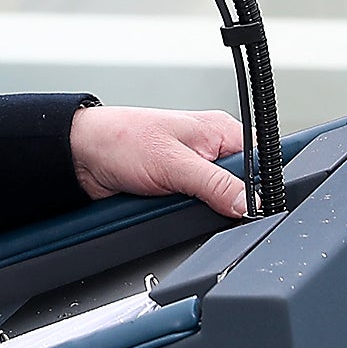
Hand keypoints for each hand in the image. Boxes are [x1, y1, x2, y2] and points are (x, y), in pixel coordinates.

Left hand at [70, 104, 248, 218]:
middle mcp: (211, 151)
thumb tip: (249, 203)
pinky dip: (186, 216)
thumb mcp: (173, 163)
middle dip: (228, 201)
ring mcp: (195, 174)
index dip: (264, 184)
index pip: (262, 160)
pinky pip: (197, 212)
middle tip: (203, 201)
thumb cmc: (120, 140)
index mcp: (220, 132)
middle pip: (243, 187)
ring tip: (178, 201)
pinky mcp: (180, 192)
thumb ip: (215, 184)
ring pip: (220, 205)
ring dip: (203, 211)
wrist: (82, 158)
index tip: (257, 204)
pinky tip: (171, 209)